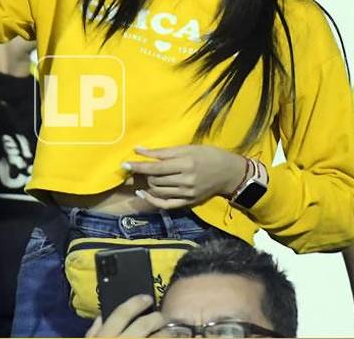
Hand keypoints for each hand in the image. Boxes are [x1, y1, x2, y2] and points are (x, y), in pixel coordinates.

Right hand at [85, 294, 164, 337]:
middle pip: (143, 325)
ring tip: (170, 332)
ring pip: (157, 338)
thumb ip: (94, 330)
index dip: (136, 303)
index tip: (147, 298)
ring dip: (166, 333)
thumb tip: (102, 315)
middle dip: (157, 318)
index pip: (122, 313)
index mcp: (105, 336)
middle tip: (162, 317)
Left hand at [124, 145, 247, 209]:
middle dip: (143, 174)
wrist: (229, 173)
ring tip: (146, 176)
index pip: (156, 167)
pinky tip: (143, 194)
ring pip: (158, 191)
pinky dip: (152, 200)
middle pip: (155, 180)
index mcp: (186, 163)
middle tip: (137, 168)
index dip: (138, 166)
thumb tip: (139, 150)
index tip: (124, 164)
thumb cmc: (208, 155)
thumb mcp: (188, 148)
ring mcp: (187, 194)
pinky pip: (166, 205)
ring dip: (148, 183)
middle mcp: (186, 180)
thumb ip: (164, 152)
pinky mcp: (188, 203)